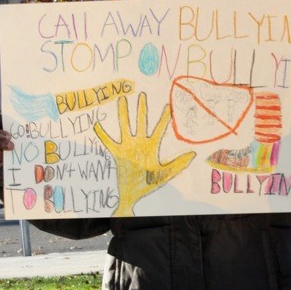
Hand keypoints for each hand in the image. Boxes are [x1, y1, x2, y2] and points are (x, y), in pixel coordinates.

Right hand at [94, 92, 195, 216]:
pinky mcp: (118, 153)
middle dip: (142, 108)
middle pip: (141, 121)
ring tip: (122, 100)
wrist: (134, 194)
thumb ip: (179, 164)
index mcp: (151, 146)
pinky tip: (97, 125)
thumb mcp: (166, 174)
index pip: (159, 128)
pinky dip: (102, 134)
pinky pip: (109, 142)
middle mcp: (139, 143)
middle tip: (143, 95)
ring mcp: (128, 147)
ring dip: (124, 113)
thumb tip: (193, 154)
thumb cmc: (150, 184)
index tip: (169, 106)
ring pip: (125, 126)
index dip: (164, 118)